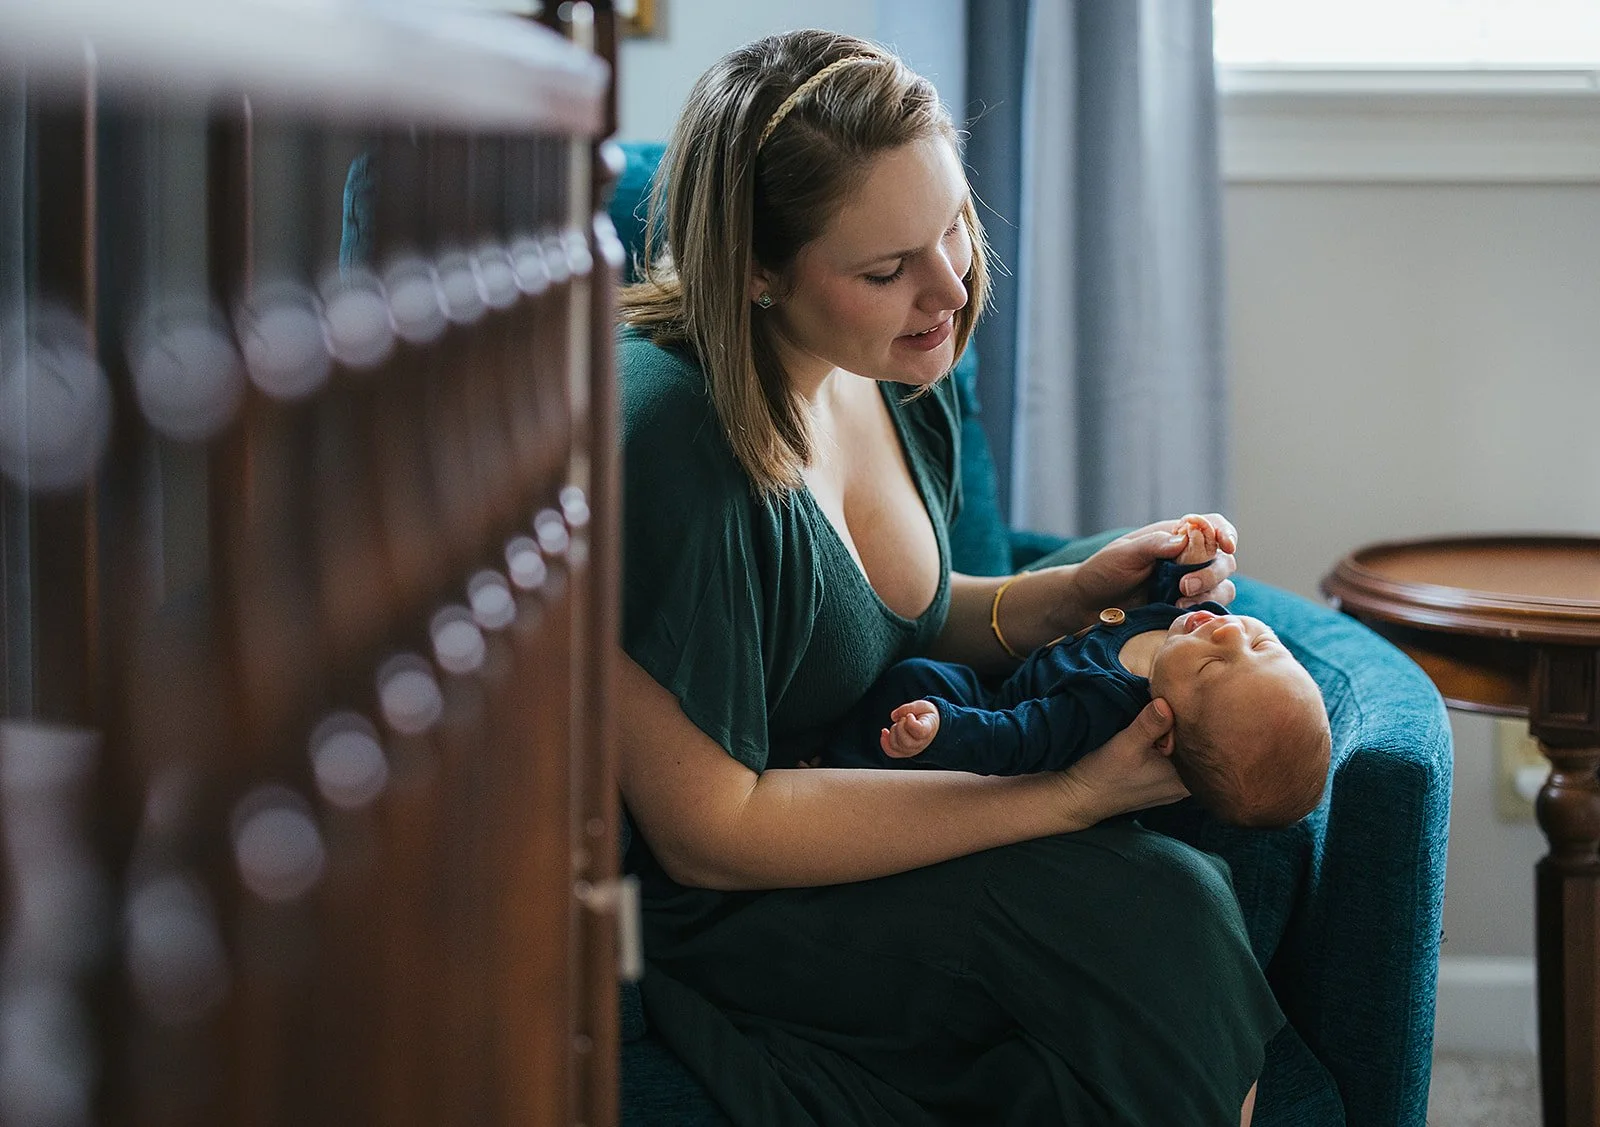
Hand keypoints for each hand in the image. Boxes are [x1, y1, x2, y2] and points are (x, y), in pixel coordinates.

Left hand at [880, 701, 939, 757]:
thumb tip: (893, 716)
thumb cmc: (926, 714)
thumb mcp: (921, 705)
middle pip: (905, 742)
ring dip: (893, 731)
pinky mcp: (904, 751)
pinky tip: (885, 731)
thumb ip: (908, 708)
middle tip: (903, 718)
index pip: (919, 732)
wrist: (930, 724)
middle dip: (899, 726)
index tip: (910, 715)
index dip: (910, 722)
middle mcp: (921, 743)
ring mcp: (913, 749)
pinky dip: (885, 742)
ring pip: (896, 746)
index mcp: (928, 730)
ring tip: (899, 724)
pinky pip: (891, 752)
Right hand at [1053, 698, 1188, 821]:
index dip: (1191, 721)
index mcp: (1184, 780)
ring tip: (1155, 723)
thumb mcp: (1126, 745)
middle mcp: (1184, 787)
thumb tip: (1167, 703)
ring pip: (1179, 754)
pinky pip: (1170, 761)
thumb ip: (1149, 724)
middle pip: (1192, 748)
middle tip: (1165, 709)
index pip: (1201, 743)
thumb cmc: (1104, 775)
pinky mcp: (1159, 785)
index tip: (1175, 706)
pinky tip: (1149, 739)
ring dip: (1169, 737)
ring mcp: (1172, 788)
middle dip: (1179, 728)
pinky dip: (1162, 748)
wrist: (1080, 798)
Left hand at [1071, 513, 1237, 617]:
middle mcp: (1189, 559)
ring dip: (1210, 594)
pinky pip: (1211, 609)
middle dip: (1211, 573)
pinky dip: (1204, 611)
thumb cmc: (1103, 571)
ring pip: (1223, 587)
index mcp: (1176, 537)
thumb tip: (1182, 540)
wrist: (1088, 604)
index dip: (1225, 532)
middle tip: (1184, 586)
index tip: (1226, 545)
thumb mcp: (1124, 554)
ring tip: (1179, 603)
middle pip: (1224, 560)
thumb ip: (1153, 545)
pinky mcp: (1186, 608)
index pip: (1212, 525)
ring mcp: (1190, 585)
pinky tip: (1182, 613)